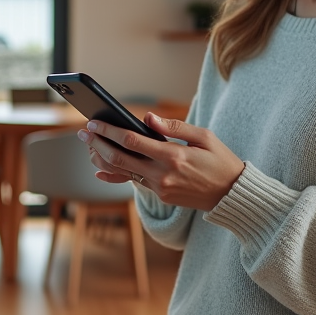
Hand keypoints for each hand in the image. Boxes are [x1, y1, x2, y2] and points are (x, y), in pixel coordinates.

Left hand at [78, 112, 244, 211]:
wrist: (231, 194)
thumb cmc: (221, 161)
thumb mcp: (204, 137)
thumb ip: (175, 126)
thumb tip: (149, 118)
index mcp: (174, 156)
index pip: (132, 141)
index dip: (109, 131)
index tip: (95, 122)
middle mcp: (163, 175)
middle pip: (120, 158)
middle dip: (98, 144)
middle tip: (84, 132)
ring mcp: (160, 188)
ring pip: (123, 173)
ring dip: (103, 158)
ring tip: (90, 146)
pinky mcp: (161, 196)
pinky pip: (133, 182)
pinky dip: (115, 175)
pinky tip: (100, 169)